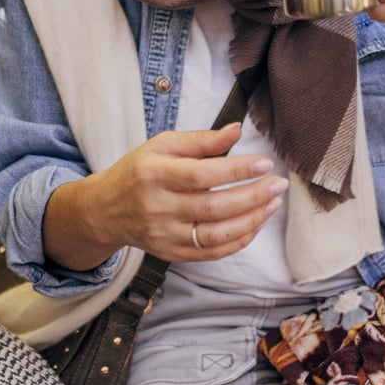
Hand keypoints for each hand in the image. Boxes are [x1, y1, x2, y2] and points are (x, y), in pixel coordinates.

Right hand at [44, 124, 288, 269]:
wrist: (106, 210)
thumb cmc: (137, 171)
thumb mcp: (161, 145)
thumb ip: (201, 140)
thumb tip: (237, 130)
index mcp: (153, 174)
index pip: (201, 175)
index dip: (235, 170)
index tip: (263, 163)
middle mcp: (158, 208)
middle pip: (214, 207)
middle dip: (252, 196)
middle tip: (278, 184)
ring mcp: (164, 235)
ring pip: (217, 234)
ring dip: (252, 220)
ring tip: (272, 203)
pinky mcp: (172, 254)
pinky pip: (213, 253)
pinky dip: (239, 240)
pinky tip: (255, 223)